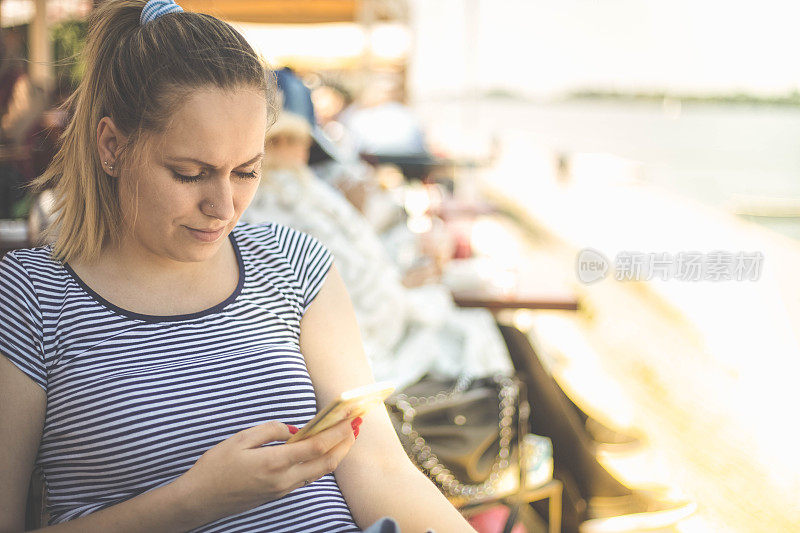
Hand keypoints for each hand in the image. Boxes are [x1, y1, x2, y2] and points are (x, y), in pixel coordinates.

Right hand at [174, 419, 356, 522]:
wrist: (200, 500)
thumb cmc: (215, 467)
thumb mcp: (240, 440)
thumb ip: (270, 431)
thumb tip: (292, 430)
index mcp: (274, 463)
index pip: (316, 447)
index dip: (337, 432)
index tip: (350, 418)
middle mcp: (283, 480)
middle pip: (326, 463)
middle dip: (344, 443)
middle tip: (356, 425)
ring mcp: (282, 489)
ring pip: (319, 472)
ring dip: (335, 454)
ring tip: (345, 435)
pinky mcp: (278, 493)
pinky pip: (307, 477)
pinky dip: (320, 462)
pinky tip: (322, 450)